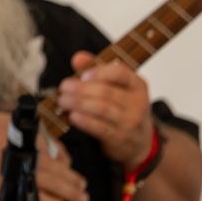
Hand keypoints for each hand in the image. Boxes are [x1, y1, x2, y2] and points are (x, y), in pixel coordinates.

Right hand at [0, 110, 88, 200]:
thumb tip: (22, 125)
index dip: (65, 159)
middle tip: (82, 188)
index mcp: (26, 135)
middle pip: (59, 167)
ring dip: (71, 193)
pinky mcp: (14, 187)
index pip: (54, 147)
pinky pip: (40, 198)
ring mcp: (23, 170)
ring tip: (80, 200)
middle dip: (74, 179)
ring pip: (56, 183)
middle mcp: (29, 152)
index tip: (68, 166)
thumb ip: (13, 121)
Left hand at [57, 51, 154, 166]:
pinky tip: (72, 116)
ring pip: (102, 109)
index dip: (99, 72)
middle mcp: (138, 103)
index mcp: (137, 85)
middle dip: (81, 89)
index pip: (120, 73)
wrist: (138, 142)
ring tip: (63, 101)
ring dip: (78, 103)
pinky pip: (100, 128)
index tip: (82, 75)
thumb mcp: (116, 88)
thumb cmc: (123, 109)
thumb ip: (97, 70)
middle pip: (106, 92)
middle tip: (63, 87)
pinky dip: (84, 121)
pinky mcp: (120, 138)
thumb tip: (78, 58)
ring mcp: (130, 122)